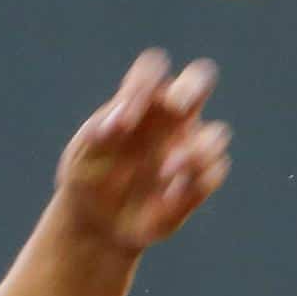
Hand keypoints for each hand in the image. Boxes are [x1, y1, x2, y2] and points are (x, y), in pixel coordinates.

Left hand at [55, 49, 231, 252]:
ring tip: (165, 172)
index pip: (152, 70)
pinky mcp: (197, 182)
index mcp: (140, 101)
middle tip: (176, 107)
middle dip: (192, 87)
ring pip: (216, 134)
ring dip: (197, 150)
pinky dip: (195, 184)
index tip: (123, 123)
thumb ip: (97, 134)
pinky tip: (167, 198)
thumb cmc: (87, 179)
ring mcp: (189, 148)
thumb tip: (117, 118)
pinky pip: (214, 173)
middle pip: (200, 79)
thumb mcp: (80, 157)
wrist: (95, 225)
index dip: (143, 85)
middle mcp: (172, 118)